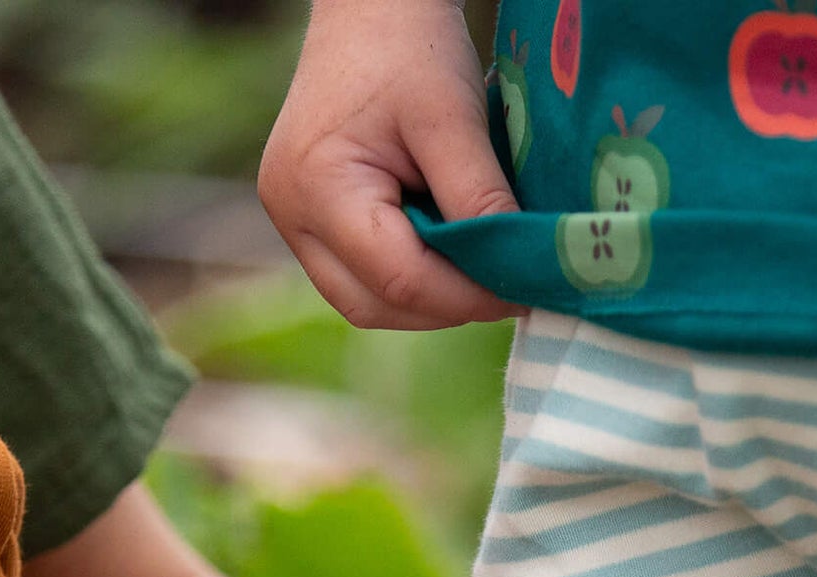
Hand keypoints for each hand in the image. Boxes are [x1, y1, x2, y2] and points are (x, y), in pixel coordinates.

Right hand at [260, 0, 523, 329]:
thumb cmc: (409, 47)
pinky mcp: (310, 225)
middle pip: (377, 304)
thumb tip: (518, 274)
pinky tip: (448, 258)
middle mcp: (292, 215)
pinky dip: (411, 282)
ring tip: (478, 270)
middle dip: (447, 306)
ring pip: (369, 304)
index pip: (400, 279)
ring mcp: (294, 223)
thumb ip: (479, 199)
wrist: (370, 7)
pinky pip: (364, 281)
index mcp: (316, 186)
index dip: (468, 297)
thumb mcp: (452, 118)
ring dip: (430, 301)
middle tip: (506, 286)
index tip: (524, 291)